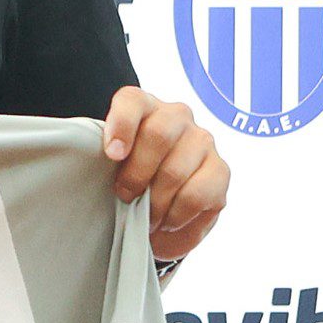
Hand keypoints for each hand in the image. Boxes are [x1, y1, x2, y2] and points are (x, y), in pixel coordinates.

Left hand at [101, 85, 224, 264]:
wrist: (158, 212)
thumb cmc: (127, 182)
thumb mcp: (107, 169)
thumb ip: (101, 162)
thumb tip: (101, 172)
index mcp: (143, 107)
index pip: (132, 101)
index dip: (121, 125)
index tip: (112, 155)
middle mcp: (176, 117)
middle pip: (158, 135)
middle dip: (136, 175)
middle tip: (125, 198)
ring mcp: (203, 141)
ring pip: (175, 170)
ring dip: (154, 203)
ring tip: (145, 218)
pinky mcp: (221, 171)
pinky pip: (196, 195)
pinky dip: (176, 216)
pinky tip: (167, 221)